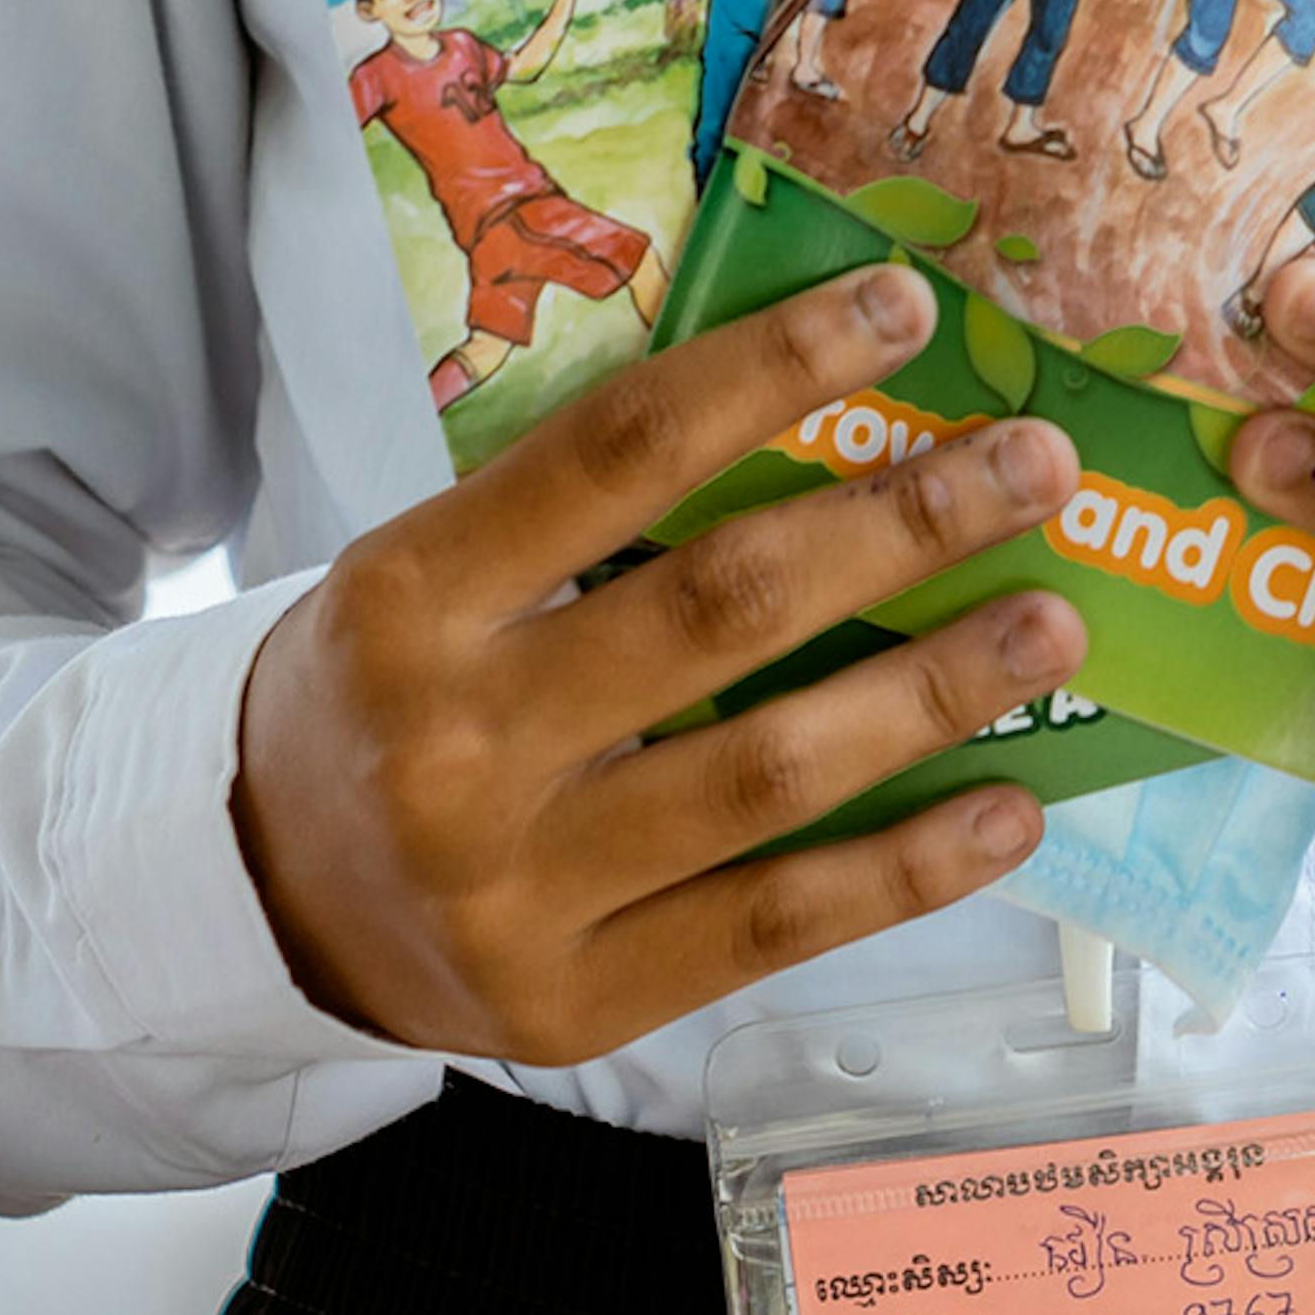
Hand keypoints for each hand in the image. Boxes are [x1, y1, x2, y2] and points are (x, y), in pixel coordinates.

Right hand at [232, 264, 1086, 1065]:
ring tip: (1050, 626)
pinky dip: (907, 868)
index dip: (773, 368)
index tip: (905, 309)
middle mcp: (455, 744)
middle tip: (1036, 465)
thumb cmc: (385, 698)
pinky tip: (1008, 807)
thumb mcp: (425, 577)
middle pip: (722, 609)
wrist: (264, 904)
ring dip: (932, 690)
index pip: (618, 451)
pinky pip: (776, 924)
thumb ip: (582, 519)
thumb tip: (825, 420)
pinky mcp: (577, 1005)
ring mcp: (515, 891)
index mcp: (407, 597)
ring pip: (768, 776)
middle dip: (902, 526)